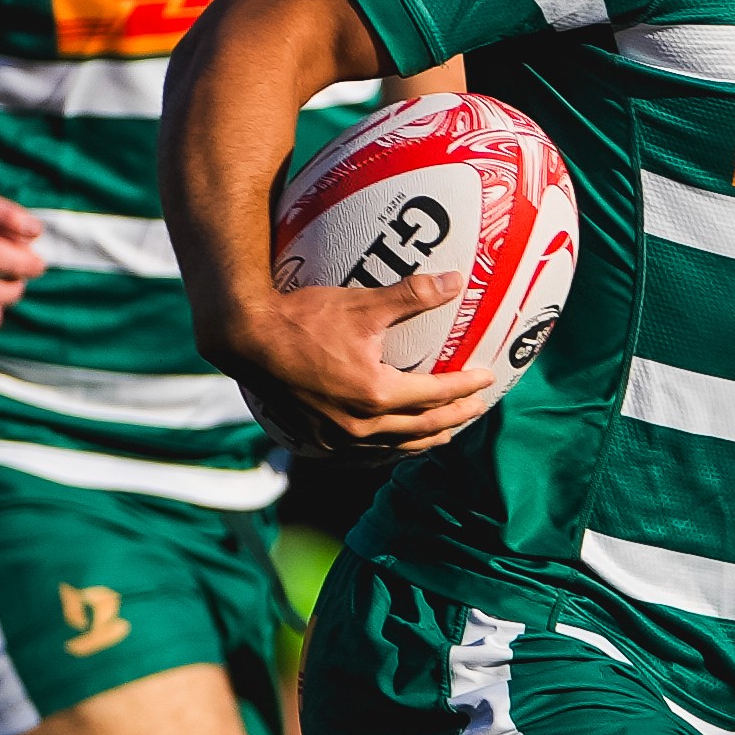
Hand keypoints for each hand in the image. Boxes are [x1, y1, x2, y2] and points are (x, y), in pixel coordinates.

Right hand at [215, 266, 507, 452]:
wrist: (246, 340)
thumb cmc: (303, 318)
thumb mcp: (361, 303)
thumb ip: (412, 295)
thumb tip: (456, 282)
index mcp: (376, 395)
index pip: (436, 395)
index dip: (466, 387)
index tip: (488, 378)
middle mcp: (360, 425)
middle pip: (422, 429)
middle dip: (455, 419)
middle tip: (477, 408)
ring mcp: (337, 438)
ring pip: (394, 447)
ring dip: (425, 440)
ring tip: (444, 432)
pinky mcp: (318, 441)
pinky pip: (364, 453)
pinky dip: (389, 449)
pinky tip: (394, 443)